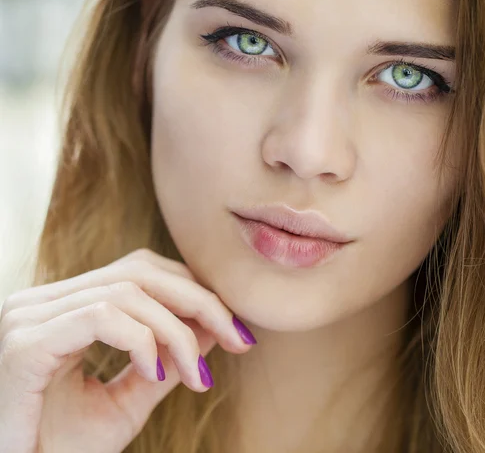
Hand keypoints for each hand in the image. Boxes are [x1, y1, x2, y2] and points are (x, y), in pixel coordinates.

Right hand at [0, 248, 255, 452]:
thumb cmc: (60, 451)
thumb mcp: (128, 400)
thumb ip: (166, 358)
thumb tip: (213, 323)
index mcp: (64, 307)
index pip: (140, 272)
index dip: (192, 290)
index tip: (234, 328)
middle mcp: (43, 301)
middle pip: (140, 271)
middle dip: (200, 302)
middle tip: (237, 338)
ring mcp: (29, 316)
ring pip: (128, 290)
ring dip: (177, 330)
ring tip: (196, 375)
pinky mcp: (25, 342)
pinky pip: (102, 315)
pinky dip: (141, 339)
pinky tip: (155, 372)